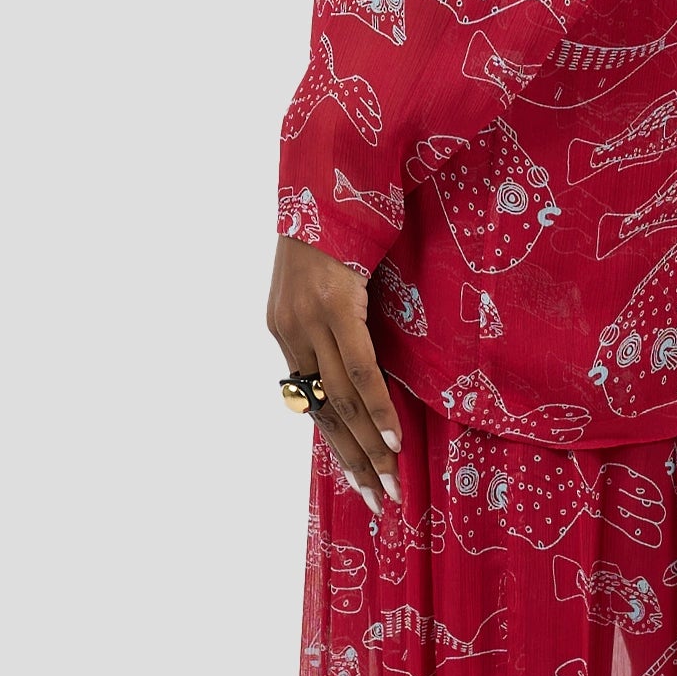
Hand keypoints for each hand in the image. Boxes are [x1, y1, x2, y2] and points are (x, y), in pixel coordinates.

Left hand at [267, 234, 402, 514]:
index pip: (312, 402)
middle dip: (353, 460)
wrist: (327, 173)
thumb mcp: (328, 281)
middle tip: (378, 502)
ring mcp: (310, 320)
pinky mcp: (334, 306)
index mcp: (285, 329)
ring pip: (341, 399)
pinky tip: (392, 439)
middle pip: (325, 412)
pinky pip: (358, 368)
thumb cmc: (336, 223)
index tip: (359, 481)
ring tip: (389, 485)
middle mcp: (290, 331)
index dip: (337, 444)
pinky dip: (376, 407)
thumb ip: (337, 321)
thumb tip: (364, 364)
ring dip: (369, 447)